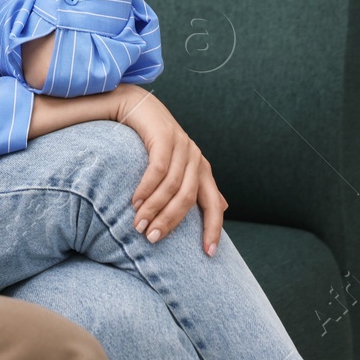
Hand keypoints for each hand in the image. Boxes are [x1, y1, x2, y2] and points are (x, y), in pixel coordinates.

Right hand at [111, 84, 227, 255]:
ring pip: (172, 187)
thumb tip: (223, 207)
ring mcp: (182, 146)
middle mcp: (196, 158)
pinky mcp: (164, 137)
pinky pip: (158, 170)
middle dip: (170, 222)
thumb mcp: (178, 164)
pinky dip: (146, 188)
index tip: (209, 254)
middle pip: (188, 199)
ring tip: (138, 224)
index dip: (214, 230)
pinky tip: (135, 201)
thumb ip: (198, 184)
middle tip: (152, 239)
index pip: (215, 206)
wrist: (137, 104)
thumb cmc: (154, 139)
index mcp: (203, 169)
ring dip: (153, 209)